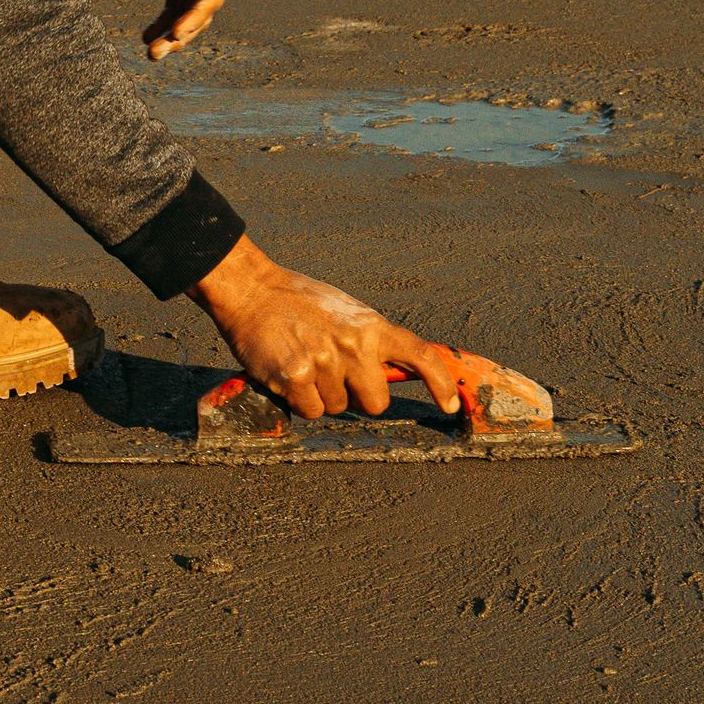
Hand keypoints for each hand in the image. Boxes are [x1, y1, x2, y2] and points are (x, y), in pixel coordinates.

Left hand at [132, 0, 224, 60]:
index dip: (195, 18)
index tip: (175, 32)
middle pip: (201, 10)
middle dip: (181, 34)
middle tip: (155, 53)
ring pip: (188, 9)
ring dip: (172, 31)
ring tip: (149, 51)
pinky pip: (176, 0)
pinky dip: (165, 18)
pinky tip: (147, 33)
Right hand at [188, 237, 459, 419]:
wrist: (252, 291)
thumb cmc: (299, 301)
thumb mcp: (347, 312)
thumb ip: (371, 339)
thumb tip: (395, 370)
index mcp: (371, 326)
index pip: (420, 356)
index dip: (441, 383)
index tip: (451, 404)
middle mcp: (354, 346)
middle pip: (376, 402)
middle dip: (358, 396)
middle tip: (334, 373)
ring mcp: (326, 363)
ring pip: (338, 408)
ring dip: (323, 395)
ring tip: (304, 362)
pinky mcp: (297, 379)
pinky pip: (311, 411)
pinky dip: (300, 401)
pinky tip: (289, 374)